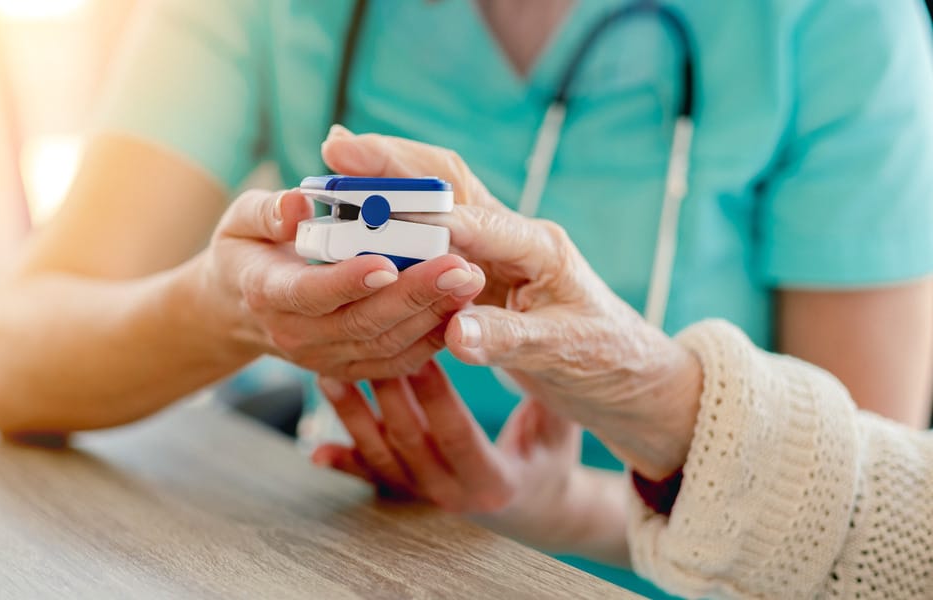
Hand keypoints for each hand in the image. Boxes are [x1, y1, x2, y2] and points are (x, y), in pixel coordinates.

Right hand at [193, 188, 484, 379]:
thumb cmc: (247, 250)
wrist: (241, 307)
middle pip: (363, 321)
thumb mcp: (242, 219)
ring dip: (433, 315)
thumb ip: (268, 211)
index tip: (388, 262)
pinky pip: (397, 360)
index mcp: (269, 294)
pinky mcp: (352, 366)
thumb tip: (299, 203)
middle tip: (460, 267)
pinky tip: (462, 309)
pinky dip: (432, 338)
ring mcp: (326, 357)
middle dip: (416, 294)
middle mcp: (297, 334)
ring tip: (471, 282)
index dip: (350, 281)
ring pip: (387, 344)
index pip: (312, 293)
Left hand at [311, 360, 590, 547]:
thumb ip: (549, 393)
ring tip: (331, 378)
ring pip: (384, 458)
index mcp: (494, 481)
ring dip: (354, 419)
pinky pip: (373, 480)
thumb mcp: (560, 428)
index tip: (420, 352)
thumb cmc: (552, 458)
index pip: (457, 434)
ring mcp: (426, 497)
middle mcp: (454, 495)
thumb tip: (540, 345)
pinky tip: (317, 450)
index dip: (437, 395)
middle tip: (365, 349)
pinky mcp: (409, 494)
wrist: (538, 507)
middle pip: (412, 441)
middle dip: (387, 394)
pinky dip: (344, 464)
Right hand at [322, 129, 701, 478]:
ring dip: (387, 186)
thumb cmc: (609, 360)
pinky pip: (431, 241)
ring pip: (434, 205)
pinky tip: (358, 221)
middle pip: (449, 184)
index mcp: (539, 247)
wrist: (629, 378)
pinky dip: (393, 226)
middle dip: (392, 163)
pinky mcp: (483, 276)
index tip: (368, 207)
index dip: (419, 214)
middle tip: (336, 149)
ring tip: (334, 172)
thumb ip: (508, 340)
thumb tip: (453, 332)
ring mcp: (497, 254)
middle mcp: (515, 238)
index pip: (472, 221)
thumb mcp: (564, 353)